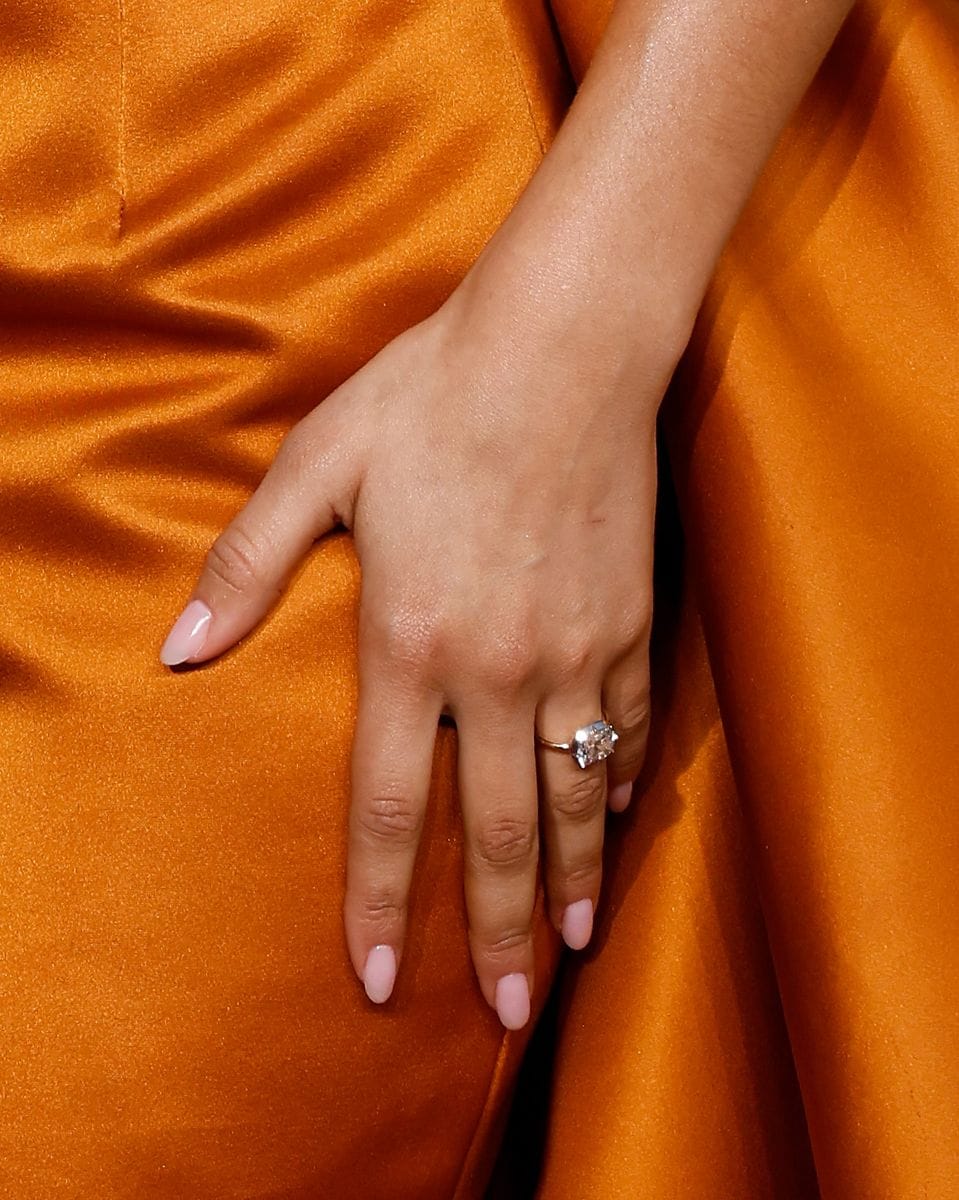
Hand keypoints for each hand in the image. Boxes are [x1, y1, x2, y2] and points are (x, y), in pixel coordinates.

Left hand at [157, 272, 684, 1029]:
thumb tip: (177, 650)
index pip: (387, 808)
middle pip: (497, 835)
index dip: (378, 905)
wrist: (562, 346)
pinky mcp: (628, 623)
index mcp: (410, 642)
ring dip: (570, 886)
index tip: (376, 982)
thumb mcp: (320, 464)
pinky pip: (626, 729)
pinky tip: (612, 826)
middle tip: (506, 1014)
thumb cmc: (434, 396)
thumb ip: (246, 565)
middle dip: (496, 937)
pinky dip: (616, 787)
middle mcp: (497, 671)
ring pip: (572, 801)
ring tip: (568, 954)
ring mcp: (574, 653)